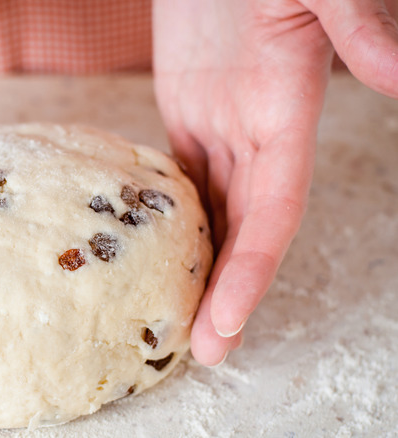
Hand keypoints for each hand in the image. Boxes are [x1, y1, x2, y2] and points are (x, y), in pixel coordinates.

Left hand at [153, 0, 397, 364]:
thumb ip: (354, 25)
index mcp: (283, 114)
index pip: (274, 213)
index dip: (253, 270)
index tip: (226, 322)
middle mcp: (255, 133)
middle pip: (244, 229)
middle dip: (227, 291)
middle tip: (202, 350)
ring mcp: (219, 124)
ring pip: (214, 211)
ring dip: (202, 264)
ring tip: (177, 318)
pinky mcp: (188, 110)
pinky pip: (182, 178)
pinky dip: (176, 218)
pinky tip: (158, 251)